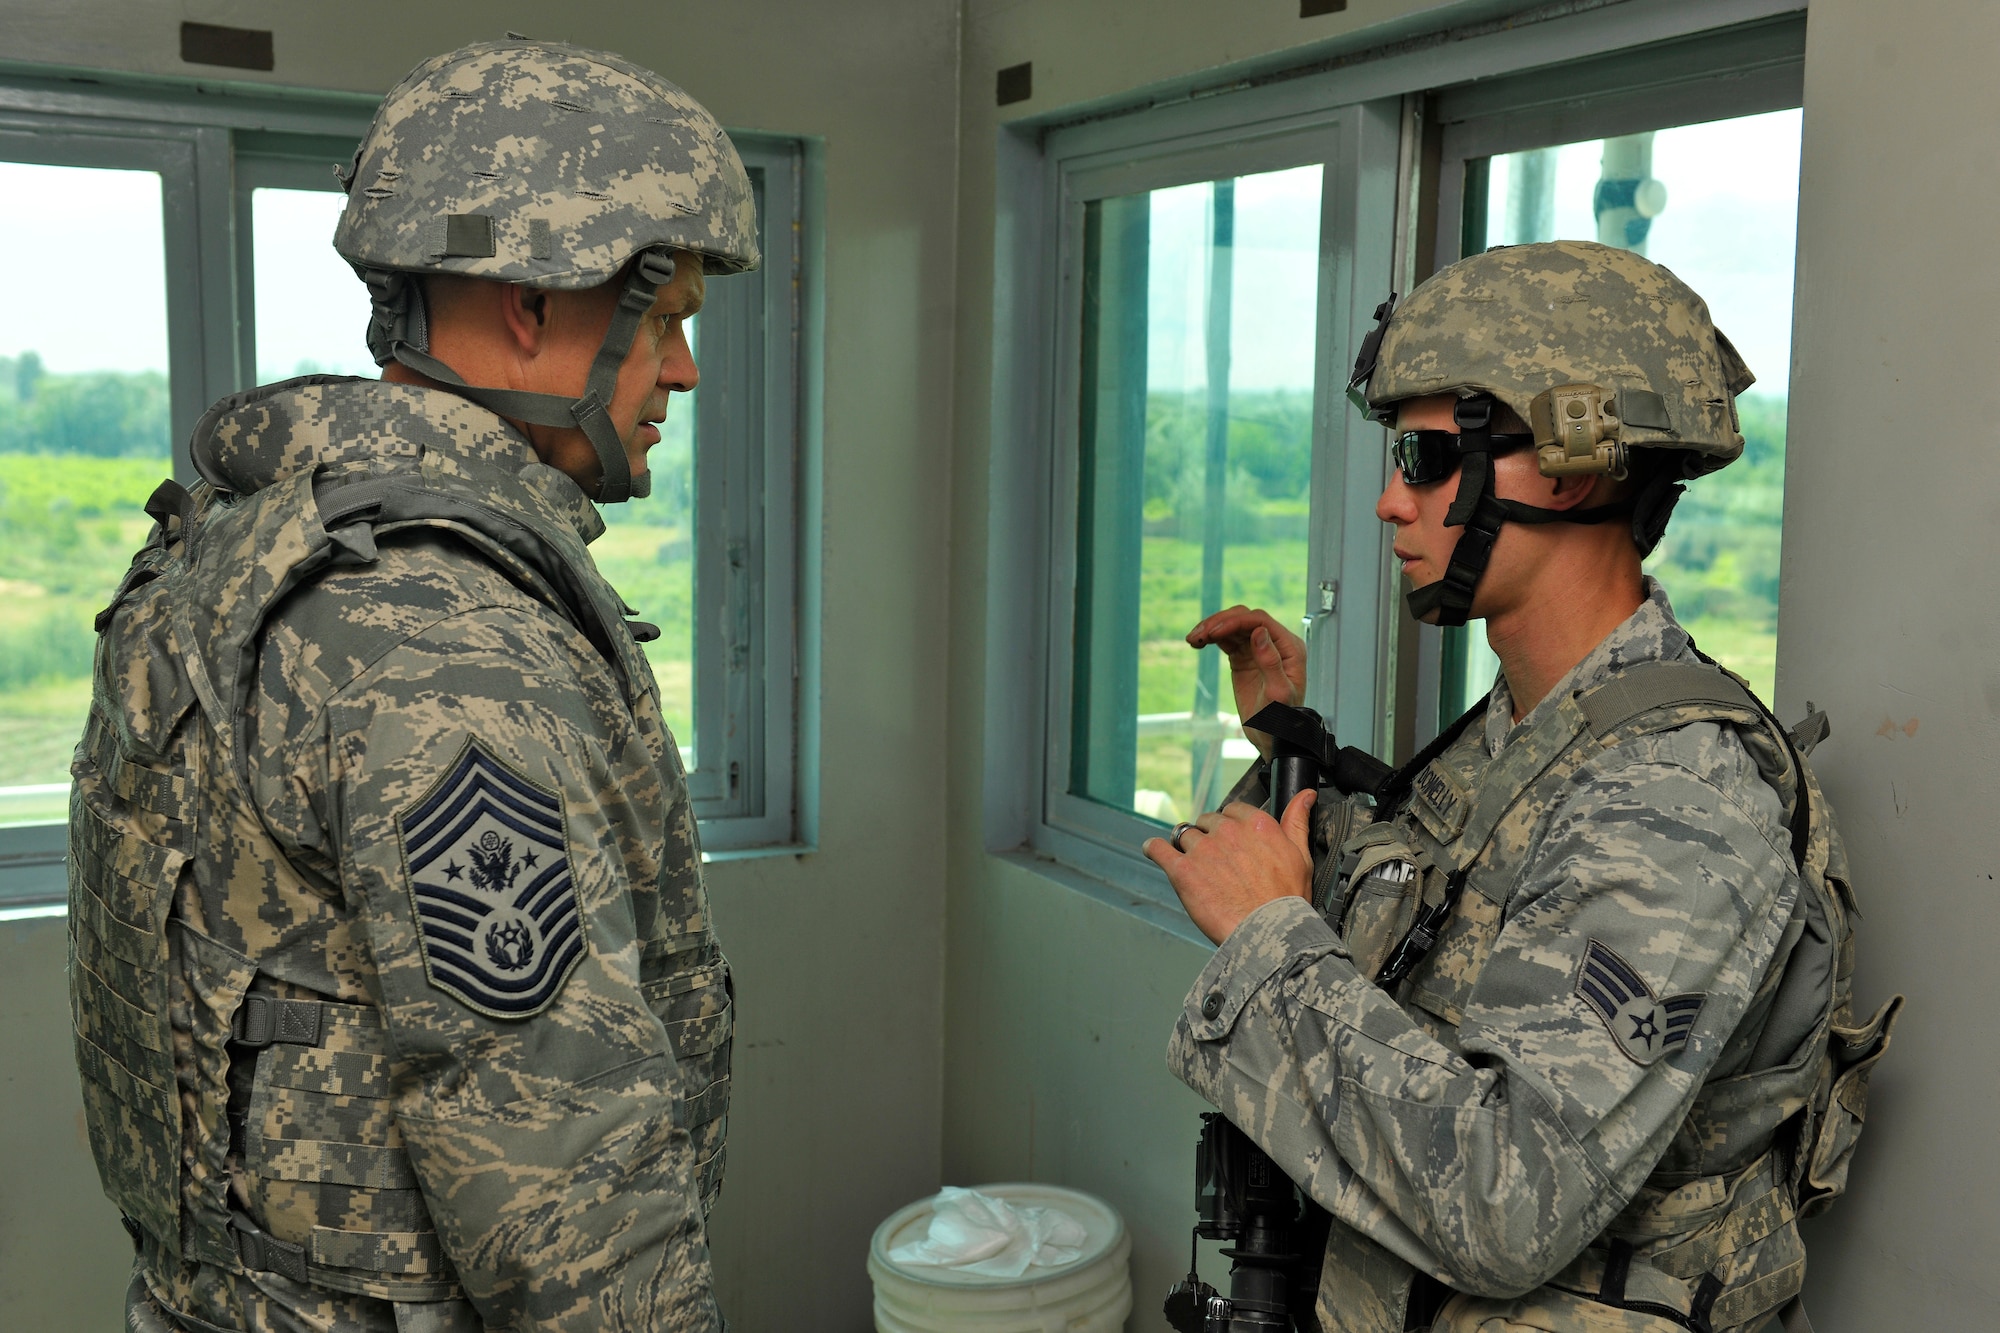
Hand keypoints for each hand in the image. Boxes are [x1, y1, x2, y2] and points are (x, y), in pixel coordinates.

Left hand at [1142, 791, 1315, 943]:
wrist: (1269, 933)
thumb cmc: (1286, 900)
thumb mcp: (1300, 855)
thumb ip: (1297, 821)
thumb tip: (1305, 795)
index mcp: (1256, 824)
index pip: (1232, 810)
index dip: (1229, 825)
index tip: (1230, 839)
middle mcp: (1227, 831)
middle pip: (1207, 822)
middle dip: (1209, 836)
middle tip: (1216, 860)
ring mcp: (1202, 850)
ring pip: (1185, 835)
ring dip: (1186, 847)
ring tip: (1194, 865)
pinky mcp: (1182, 870)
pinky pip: (1159, 849)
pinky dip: (1154, 849)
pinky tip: (1154, 850)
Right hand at [1186, 606, 1307, 757]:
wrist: (1271, 736)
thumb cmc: (1280, 719)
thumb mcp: (1277, 693)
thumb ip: (1270, 662)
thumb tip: (1259, 632)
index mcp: (1289, 647)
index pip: (1260, 622)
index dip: (1235, 622)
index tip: (1213, 632)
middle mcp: (1276, 643)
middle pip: (1245, 618)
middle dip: (1220, 622)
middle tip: (1198, 636)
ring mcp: (1259, 648)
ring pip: (1233, 626)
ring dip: (1212, 628)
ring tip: (1193, 639)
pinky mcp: (1244, 657)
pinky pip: (1227, 639)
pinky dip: (1211, 638)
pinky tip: (1197, 643)